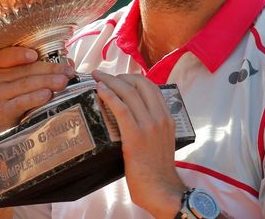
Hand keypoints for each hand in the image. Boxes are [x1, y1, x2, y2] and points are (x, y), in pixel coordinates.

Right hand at [0, 47, 75, 139]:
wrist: (4, 131)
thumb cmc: (20, 101)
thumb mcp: (30, 83)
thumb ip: (46, 71)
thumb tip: (69, 64)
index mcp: (4, 66)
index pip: (7, 54)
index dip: (20, 54)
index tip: (35, 55)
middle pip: (25, 70)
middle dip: (49, 69)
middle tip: (68, 72)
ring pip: (25, 84)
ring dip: (46, 82)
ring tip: (63, 82)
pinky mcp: (2, 111)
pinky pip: (21, 102)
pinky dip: (35, 98)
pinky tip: (47, 95)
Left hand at [93, 70, 184, 218]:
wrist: (161, 189)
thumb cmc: (157, 169)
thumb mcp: (161, 141)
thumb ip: (152, 126)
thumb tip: (134, 117)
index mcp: (167, 117)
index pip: (151, 87)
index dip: (132, 78)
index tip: (119, 77)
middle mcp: (160, 117)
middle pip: (139, 84)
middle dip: (119, 76)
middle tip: (104, 76)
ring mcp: (149, 126)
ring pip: (128, 93)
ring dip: (110, 81)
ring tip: (97, 77)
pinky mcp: (136, 136)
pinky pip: (121, 109)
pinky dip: (109, 96)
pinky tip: (99, 90)